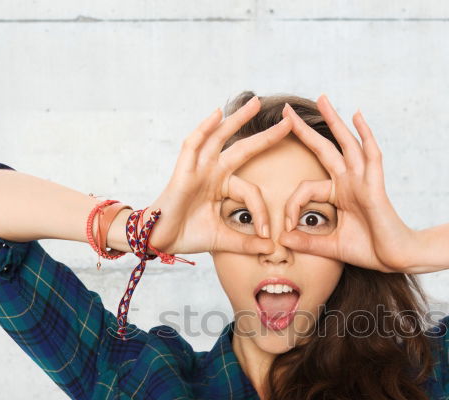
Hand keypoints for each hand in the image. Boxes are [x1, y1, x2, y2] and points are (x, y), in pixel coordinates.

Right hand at [141, 96, 290, 255]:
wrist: (161, 241)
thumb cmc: (188, 235)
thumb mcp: (223, 239)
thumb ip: (246, 243)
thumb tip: (271, 248)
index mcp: (224, 187)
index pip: (252, 191)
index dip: (261, 212)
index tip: (266, 234)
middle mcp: (213, 173)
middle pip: (243, 148)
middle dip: (265, 135)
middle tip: (288, 119)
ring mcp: (198, 168)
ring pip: (220, 138)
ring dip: (238, 120)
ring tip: (256, 102)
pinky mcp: (184, 170)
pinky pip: (193, 144)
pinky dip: (204, 128)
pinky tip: (217, 114)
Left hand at [277, 94, 416, 272]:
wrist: (396, 258)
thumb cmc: (369, 250)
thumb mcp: (331, 246)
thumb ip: (307, 242)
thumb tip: (282, 239)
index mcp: (338, 194)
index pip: (306, 187)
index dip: (292, 205)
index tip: (286, 227)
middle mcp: (350, 181)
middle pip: (324, 149)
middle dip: (305, 130)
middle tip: (286, 111)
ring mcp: (363, 180)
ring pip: (347, 144)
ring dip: (334, 120)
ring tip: (322, 98)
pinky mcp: (376, 184)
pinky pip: (371, 154)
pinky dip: (365, 135)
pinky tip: (358, 116)